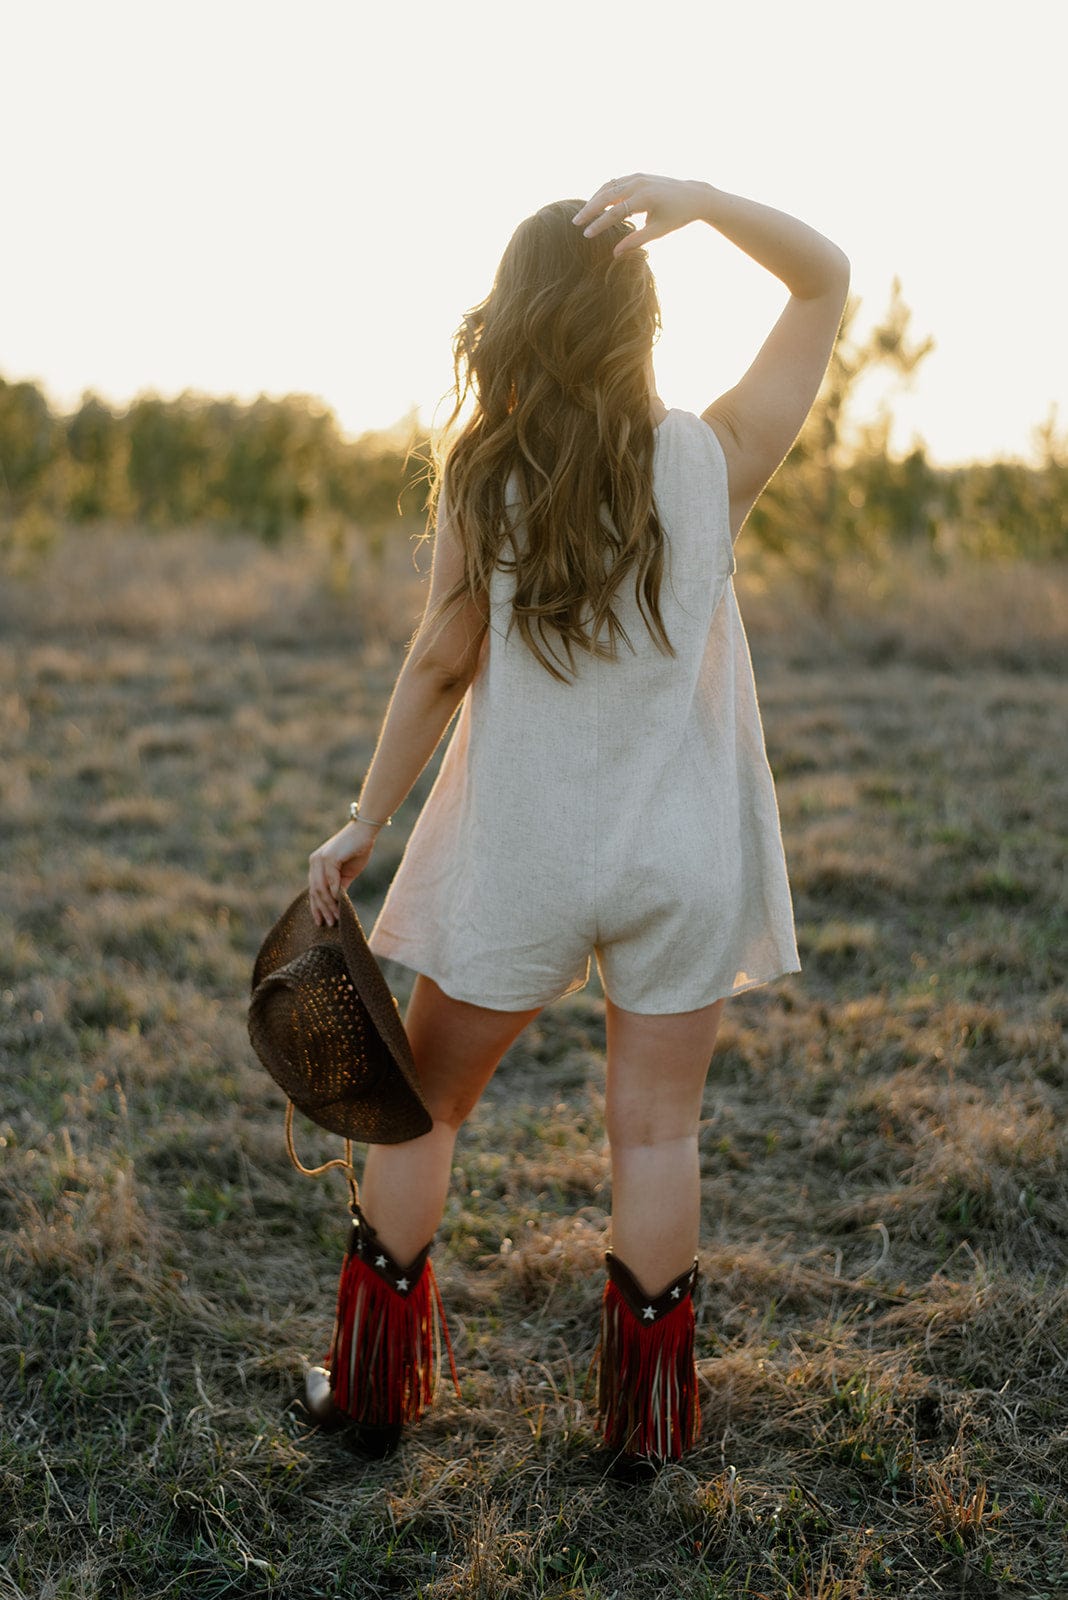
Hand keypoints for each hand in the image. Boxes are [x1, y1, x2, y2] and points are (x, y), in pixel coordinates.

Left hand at [308, 820, 377, 926]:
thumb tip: (337, 903)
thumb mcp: (347, 872)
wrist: (365, 832)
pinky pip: (331, 879)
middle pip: (315, 891)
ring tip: (335, 917)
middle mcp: (314, 861)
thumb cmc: (357, 850)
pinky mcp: (330, 857)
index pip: (313, 890)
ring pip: (321, 887)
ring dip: (329, 904)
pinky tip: (340, 902)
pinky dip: (335, 892)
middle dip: (322, 909)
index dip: (316, 907)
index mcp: (316, 864)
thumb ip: (340, 886)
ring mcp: (320, 859)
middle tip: (329, 923)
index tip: (320, 922)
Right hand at [572, 174, 712, 256]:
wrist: (693, 195)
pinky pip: (616, 183)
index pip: (616, 212)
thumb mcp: (658, 231)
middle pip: (607, 195)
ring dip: (594, 199)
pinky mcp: (638, 175)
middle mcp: (639, 183)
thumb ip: (636, 241)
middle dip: (590, 209)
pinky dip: (604, 192)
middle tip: (576, 223)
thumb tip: (614, 254)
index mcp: (645, 197)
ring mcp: (638, 177)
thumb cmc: (677, 217)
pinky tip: (595, 203)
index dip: (599, 224)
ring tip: (583, 215)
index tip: (586, 235)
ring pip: (609, 186)